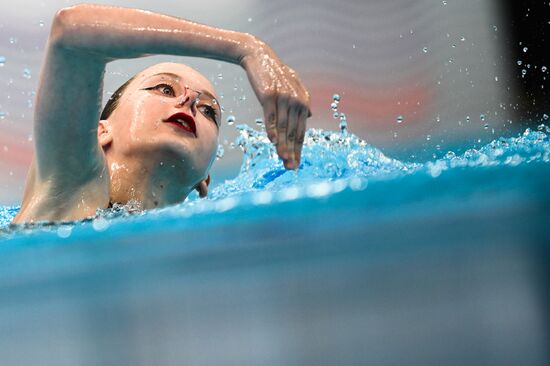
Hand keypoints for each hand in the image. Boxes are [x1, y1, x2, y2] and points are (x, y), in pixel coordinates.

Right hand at [240, 38, 310, 169]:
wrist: (259, 57)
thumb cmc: (276, 74)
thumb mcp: (294, 85)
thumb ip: (303, 100)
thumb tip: (309, 117)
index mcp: (304, 101)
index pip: (301, 131)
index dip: (299, 149)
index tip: (296, 163)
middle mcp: (296, 101)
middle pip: (294, 132)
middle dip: (292, 152)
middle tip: (291, 167)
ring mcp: (283, 98)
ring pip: (283, 127)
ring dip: (283, 145)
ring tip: (283, 159)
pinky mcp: (268, 95)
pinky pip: (271, 116)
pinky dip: (271, 130)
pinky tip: (272, 142)